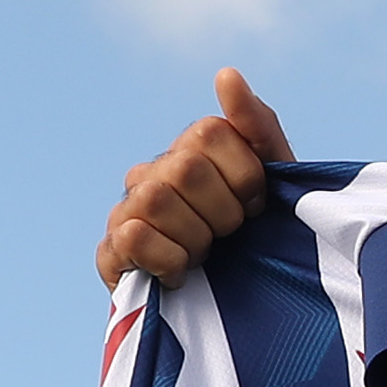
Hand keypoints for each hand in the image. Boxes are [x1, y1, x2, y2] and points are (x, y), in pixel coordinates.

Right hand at [99, 68, 295, 283]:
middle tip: (229, 236)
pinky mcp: (110, 253)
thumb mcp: (276, 183)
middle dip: (223, 213)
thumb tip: (226, 73)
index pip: (210, 133)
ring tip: (204, 256)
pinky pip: (133, 237)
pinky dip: (168, 259)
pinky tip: (180, 274)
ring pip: (157, 200)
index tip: (254, 207)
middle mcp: (151, 172)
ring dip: (196, 238)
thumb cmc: (262, 241)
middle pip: (185, 168)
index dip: (244, 177)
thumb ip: (257, 127)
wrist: (245, 313)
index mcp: (189, 150)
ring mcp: (125, 210)